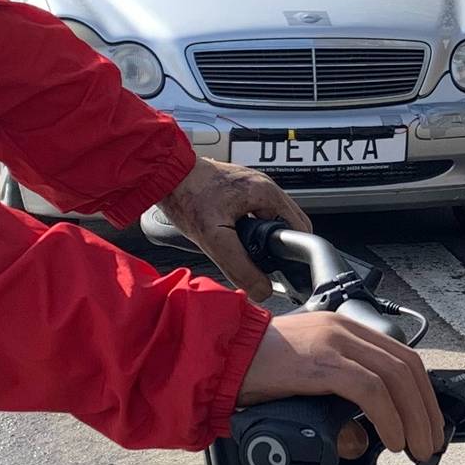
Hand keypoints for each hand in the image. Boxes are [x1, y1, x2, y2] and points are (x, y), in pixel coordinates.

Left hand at [157, 157, 310, 300]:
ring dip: (261, 237)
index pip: (299, 229)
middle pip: (287, 224)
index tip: (281, 269)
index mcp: (268, 193)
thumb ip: (240, 267)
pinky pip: (255, 211)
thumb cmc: (187, 197)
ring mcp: (252, 184)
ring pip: (270, 218)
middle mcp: (264, 185)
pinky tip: (233, 236)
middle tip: (259, 262)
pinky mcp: (238, 187)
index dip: (293, 253)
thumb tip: (262, 290)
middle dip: (276, 246)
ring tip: (242, 249)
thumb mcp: (214, 239)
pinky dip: (249, 227)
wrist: (164, 174)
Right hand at [239, 313, 444, 461]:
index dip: (422, 394)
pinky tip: (392, 440)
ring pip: (396, 377)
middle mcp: (343, 329)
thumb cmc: (251, 372)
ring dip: (415, 418)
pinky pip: (370, 390)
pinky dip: (390, 418)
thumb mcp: (304, 388)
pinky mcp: (320, 361)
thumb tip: (361, 443)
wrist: (216, 356)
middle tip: (430, 443)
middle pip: (407, 367)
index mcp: (343, 329)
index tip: (428, 424)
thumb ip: (334, 412)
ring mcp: (333, 342)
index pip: (401, 357)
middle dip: (426, 409)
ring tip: (416, 448)